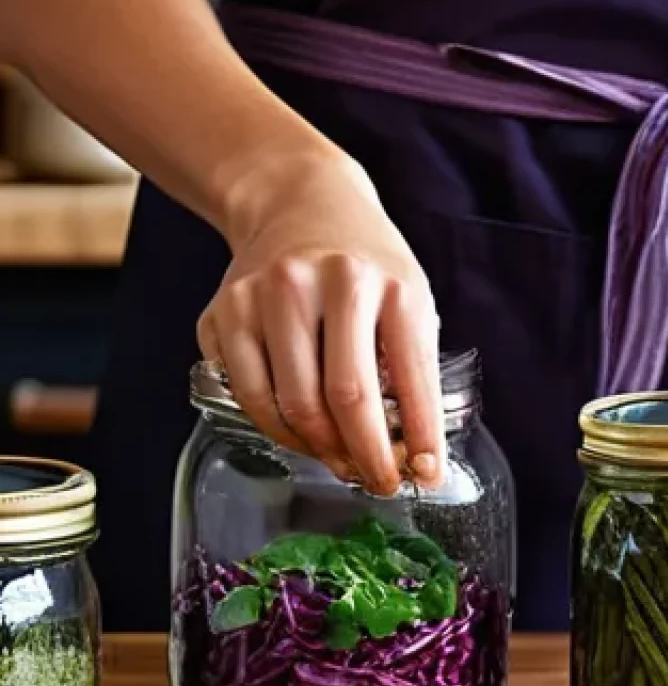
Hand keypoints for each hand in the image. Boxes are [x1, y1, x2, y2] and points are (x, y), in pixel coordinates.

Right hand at [196, 148, 443, 495]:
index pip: (411, 380)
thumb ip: (412, 369)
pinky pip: (249, 395)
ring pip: (292, 405)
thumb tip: (414, 457)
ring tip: (341, 461)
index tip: (424, 477)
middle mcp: (330, 283)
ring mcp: (269, 294)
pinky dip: (278, 429)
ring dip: (320, 450)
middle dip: (366, 457)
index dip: (418, 440)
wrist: (300, 203)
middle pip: (346, 399)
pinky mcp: (225, 310)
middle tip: (378, 482)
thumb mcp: (409, 300)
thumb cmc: (367, 266)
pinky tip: (300, 433)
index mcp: (391, 285)